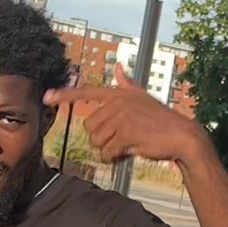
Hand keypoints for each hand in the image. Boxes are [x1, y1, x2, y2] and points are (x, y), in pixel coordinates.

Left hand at [44, 64, 202, 164]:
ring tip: (125, 144)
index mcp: (118, 94)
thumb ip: (127, 85)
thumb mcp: (143, 98)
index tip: (46, 97)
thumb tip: (120, 68)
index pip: (86, 92)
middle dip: (101, 137)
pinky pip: (106, 151)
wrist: (181, 135)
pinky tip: (127, 152)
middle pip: (89, 126)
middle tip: (119, 138)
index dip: (64, 95)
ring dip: (107, 148)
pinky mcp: (125, 133)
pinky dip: (113, 157)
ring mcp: (121, 117)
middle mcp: (117, 103)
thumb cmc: (161, 119)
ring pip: (96, 140)